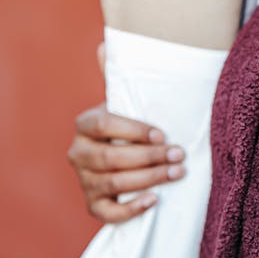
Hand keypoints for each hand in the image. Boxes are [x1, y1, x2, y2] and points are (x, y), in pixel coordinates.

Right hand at [67, 46, 185, 222]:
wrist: (126, 158)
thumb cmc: (132, 125)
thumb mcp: (126, 101)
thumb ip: (118, 76)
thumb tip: (105, 43)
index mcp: (85, 124)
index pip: (103, 124)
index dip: (132, 130)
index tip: (161, 133)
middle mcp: (79, 153)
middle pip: (111, 158)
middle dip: (149, 157)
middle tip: (179, 154)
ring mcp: (85, 181)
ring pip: (114, 183)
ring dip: (149, 179)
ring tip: (177, 173)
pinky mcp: (94, 204)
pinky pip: (108, 213)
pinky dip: (131, 209)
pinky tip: (154, 200)